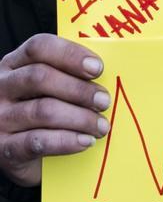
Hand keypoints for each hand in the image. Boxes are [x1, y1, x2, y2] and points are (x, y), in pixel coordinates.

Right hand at [0, 34, 110, 186]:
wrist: (21, 153)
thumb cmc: (45, 110)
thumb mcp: (53, 88)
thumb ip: (73, 76)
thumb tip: (113, 75)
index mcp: (15, 64)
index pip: (39, 48)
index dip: (70, 54)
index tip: (98, 68)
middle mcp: (2, 87)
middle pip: (40, 77)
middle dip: (79, 89)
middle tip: (104, 101)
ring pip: (42, 110)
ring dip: (80, 118)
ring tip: (102, 126)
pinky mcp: (3, 148)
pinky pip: (36, 141)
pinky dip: (66, 141)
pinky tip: (84, 141)